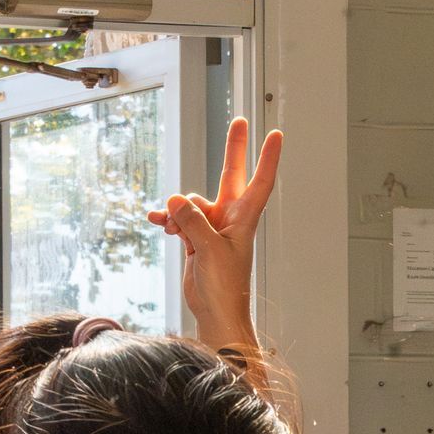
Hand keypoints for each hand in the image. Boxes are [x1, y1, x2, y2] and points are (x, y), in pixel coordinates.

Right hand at [147, 117, 282, 342]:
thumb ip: (193, 222)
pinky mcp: (198, 239)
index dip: (267, 158)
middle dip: (234, 149)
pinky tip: (157, 222)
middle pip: (231, 176)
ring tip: (171, 227)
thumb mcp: (209, 251)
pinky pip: (181, 220)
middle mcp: (230, 219)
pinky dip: (169, 220)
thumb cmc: (225, 288)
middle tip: (240, 120)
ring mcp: (213, 228)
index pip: (259, 181)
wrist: (216, 313)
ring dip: (179, 210)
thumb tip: (176, 199)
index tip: (275, 134)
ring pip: (194, 202)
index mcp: (243, 220)